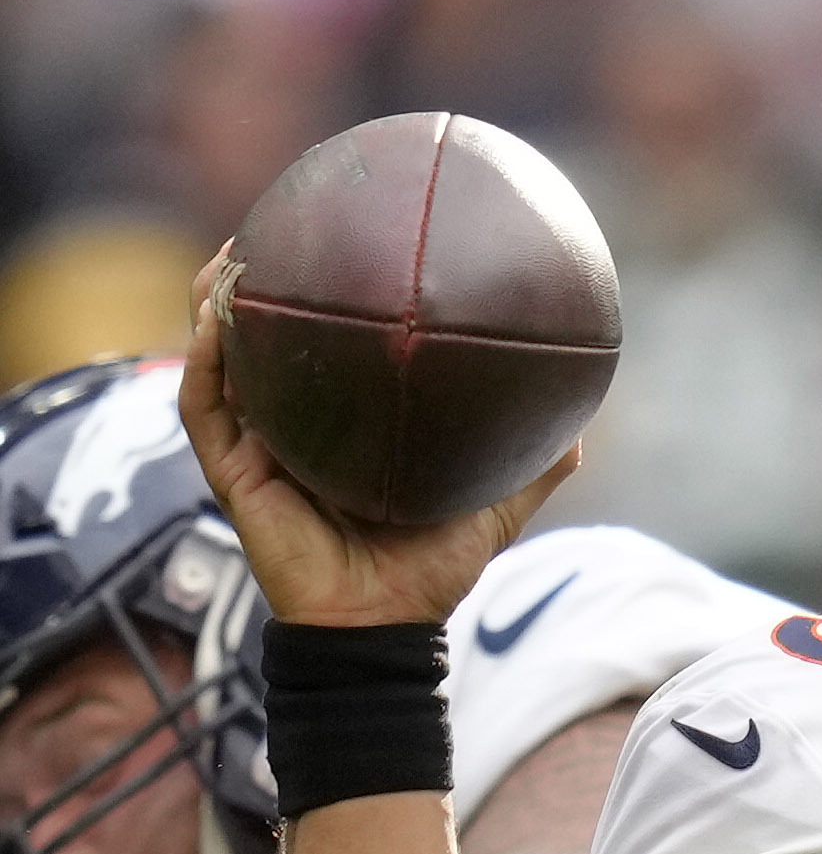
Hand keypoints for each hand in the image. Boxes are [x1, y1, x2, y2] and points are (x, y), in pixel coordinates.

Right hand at [178, 245, 576, 627]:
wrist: (387, 625)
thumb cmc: (432, 568)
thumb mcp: (494, 504)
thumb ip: (535, 464)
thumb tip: (584, 422)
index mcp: (343, 427)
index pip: (324, 352)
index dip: (322, 301)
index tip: (336, 243)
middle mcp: (293, 428)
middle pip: (262, 342)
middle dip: (258, 285)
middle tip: (276, 228)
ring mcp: (257, 448)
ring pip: (220, 361)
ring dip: (216, 306)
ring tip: (233, 257)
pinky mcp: (232, 475)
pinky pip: (205, 408)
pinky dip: (207, 362)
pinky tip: (217, 321)